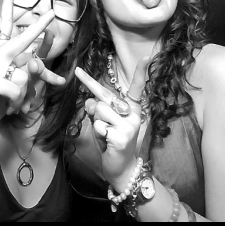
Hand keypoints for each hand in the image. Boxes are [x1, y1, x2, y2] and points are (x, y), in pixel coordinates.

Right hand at [0, 0, 61, 135]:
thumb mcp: (15, 84)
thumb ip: (25, 71)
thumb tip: (35, 61)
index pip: (4, 25)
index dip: (7, 6)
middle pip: (20, 40)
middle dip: (38, 27)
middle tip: (52, 12)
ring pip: (24, 75)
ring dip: (23, 95)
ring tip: (12, 103)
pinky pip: (17, 90)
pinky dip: (17, 102)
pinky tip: (6, 106)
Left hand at [74, 56, 149, 191]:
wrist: (121, 169)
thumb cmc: (111, 141)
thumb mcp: (105, 121)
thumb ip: (99, 107)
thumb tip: (91, 101)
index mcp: (133, 109)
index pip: (138, 88)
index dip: (141, 72)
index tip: (147, 56)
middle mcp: (134, 115)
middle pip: (104, 94)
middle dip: (88, 81)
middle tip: (77, 70)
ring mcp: (129, 126)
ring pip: (98, 109)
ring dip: (95, 121)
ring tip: (105, 133)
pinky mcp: (121, 136)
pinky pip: (97, 124)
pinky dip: (96, 133)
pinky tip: (107, 142)